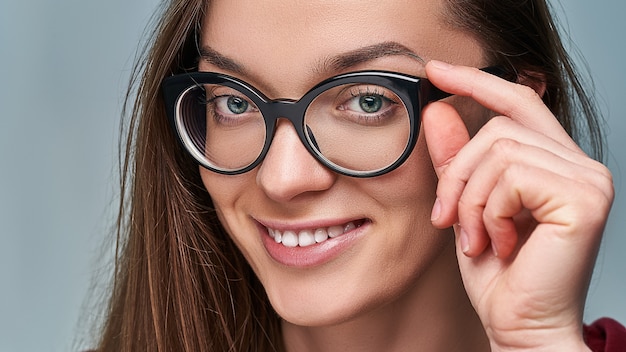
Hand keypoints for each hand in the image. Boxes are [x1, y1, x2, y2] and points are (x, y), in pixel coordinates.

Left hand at [423, 61, 613, 350]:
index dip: (475, 82)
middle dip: (457, 175)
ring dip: (470, 201)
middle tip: (448, 220)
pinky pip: (510, 177)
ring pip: (498, 151)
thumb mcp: (466, 207)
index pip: (516, 102)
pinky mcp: (585, 197)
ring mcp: (588, 178)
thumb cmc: (497, 274)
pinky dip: (489, 212)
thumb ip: (456, 159)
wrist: (520, 326)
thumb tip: (440, 109)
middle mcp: (580, 164)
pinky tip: (500, 243)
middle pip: (497, 128)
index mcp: (555, 162)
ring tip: (477, 239)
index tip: (434, 71)